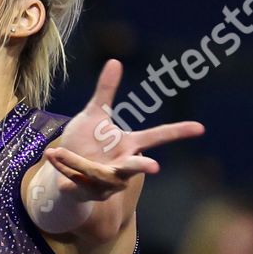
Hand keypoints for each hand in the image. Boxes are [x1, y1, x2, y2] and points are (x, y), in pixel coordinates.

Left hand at [41, 59, 202, 200]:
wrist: (64, 168)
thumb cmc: (85, 141)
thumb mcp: (93, 114)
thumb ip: (105, 91)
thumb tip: (115, 61)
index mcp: (128, 145)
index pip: (156, 137)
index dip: (178, 132)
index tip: (200, 128)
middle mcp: (122, 165)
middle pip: (136, 166)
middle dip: (142, 166)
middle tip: (155, 167)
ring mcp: (107, 182)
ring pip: (99, 174)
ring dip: (78, 163)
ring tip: (57, 151)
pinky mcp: (89, 192)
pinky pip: (77, 181)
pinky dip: (63, 168)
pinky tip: (52, 156)